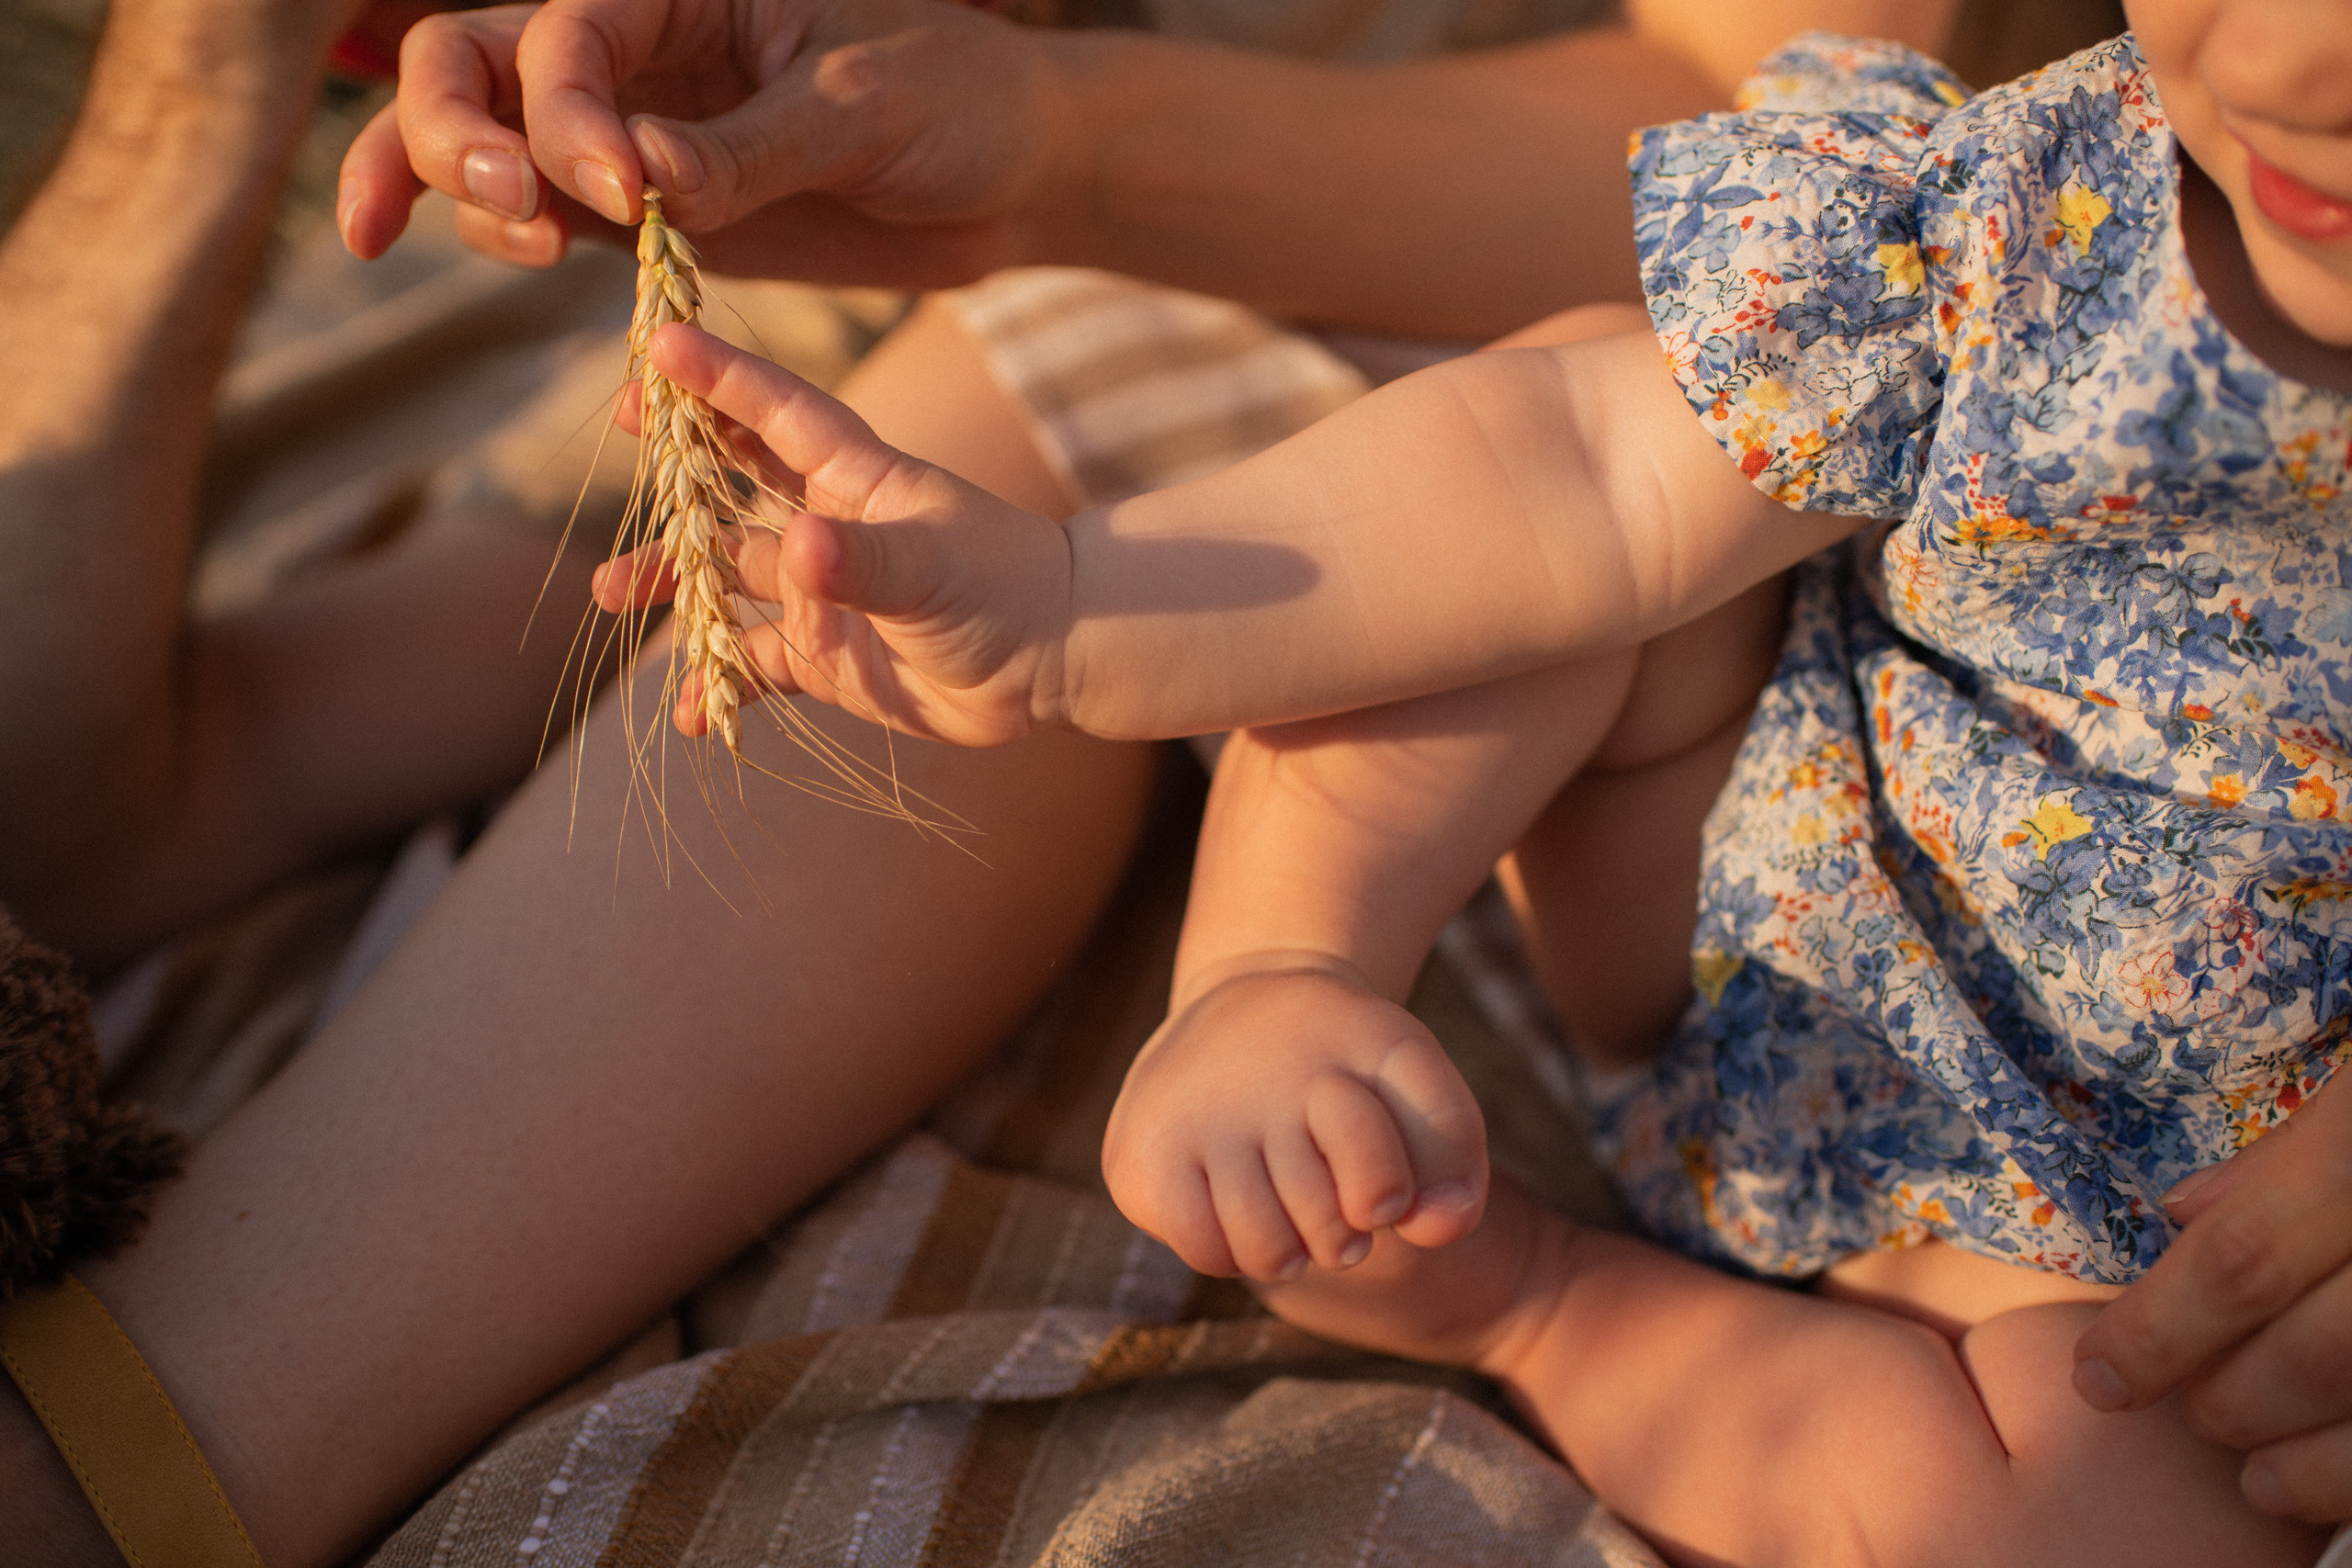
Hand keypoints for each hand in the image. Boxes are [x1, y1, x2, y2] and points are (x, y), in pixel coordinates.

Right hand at [336, 0, 1075, 281]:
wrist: (1011, 174)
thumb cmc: (956, 99)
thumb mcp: (862, 107)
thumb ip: (748, 150)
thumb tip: (638, 187)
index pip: (565, 36)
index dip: (564, 113)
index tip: (625, 191)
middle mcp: (635, 54)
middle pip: (473, 65)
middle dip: (450, 131)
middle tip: (509, 205)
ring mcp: (630, 134)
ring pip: (488, 145)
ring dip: (474, 197)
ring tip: (537, 248)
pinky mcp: (651, 216)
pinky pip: (548, 219)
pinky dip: (515, 240)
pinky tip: (534, 264)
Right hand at [591, 324, 1075, 745]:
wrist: (1054, 663)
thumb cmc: (1005, 589)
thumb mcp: (931, 567)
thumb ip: (863, 562)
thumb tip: (797, 550)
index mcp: (856, 479)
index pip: (776, 413)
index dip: (720, 376)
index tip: (659, 342)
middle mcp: (828, 526)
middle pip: (735, 478)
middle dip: (679, 455)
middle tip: (620, 428)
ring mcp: (823, 593)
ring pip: (728, 576)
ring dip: (674, 581)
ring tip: (610, 590)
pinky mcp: (827, 658)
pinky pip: (756, 667)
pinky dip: (720, 684)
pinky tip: (689, 711)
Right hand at [1101, 959, 1488, 1281]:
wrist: (1244, 1008)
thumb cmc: (1344, 1065)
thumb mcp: (1414, 1081)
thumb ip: (1452, 1152)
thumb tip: (1432, 1231)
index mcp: (1340, 1053)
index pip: (1378, 1187)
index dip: (1384, 1197)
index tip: (1380, 1185)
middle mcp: (1257, 1081)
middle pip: (1326, 1228)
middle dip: (1341, 1230)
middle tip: (1329, 1196)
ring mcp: (1191, 1116)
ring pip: (1264, 1251)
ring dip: (1288, 1247)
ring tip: (1285, 1207)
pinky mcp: (1137, 1156)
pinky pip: (1204, 1250)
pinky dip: (1229, 1249)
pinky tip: (1232, 1205)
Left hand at [2074, 1067, 2351, 1524]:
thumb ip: (2294, 1152)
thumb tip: (2186, 1214)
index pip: (2248, 1257)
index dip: (2162, 1327)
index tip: (2100, 1376)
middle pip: (2323, 1349)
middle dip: (2238, 1395)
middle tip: (2191, 1413)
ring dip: (2317, 1462)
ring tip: (2256, 1477)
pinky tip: (2333, 1489)